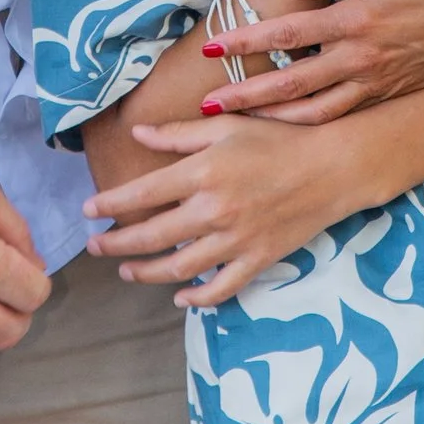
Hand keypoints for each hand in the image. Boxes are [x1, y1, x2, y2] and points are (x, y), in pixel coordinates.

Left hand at [86, 114, 368, 302]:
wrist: (334, 166)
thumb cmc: (280, 138)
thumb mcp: (227, 126)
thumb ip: (179, 134)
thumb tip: (139, 133)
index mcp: (203, 173)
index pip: (141, 194)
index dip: (109, 204)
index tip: (88, 210)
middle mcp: (214, 210)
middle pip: (151, 236)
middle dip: (116, 244)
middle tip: (95, 246)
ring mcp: (236, 239)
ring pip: (179, 267)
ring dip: (146, 272)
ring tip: (126, 271)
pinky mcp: (257, 259)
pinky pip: (221, 288)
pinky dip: (197, 297)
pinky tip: (179, 296)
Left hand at [200, 0, 423, 122]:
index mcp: (359, 19)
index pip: (289, 33)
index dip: (246, 41)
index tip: (213, 46)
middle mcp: (363, 58)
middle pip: (290, 83)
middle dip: (244, 93)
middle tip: (207, 102)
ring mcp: (376, 82)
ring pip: (313, 110)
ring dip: (270, 116)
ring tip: (234, 121)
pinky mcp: (388, 93)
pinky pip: (340, 115)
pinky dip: (307, 122)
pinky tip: (286, 120)